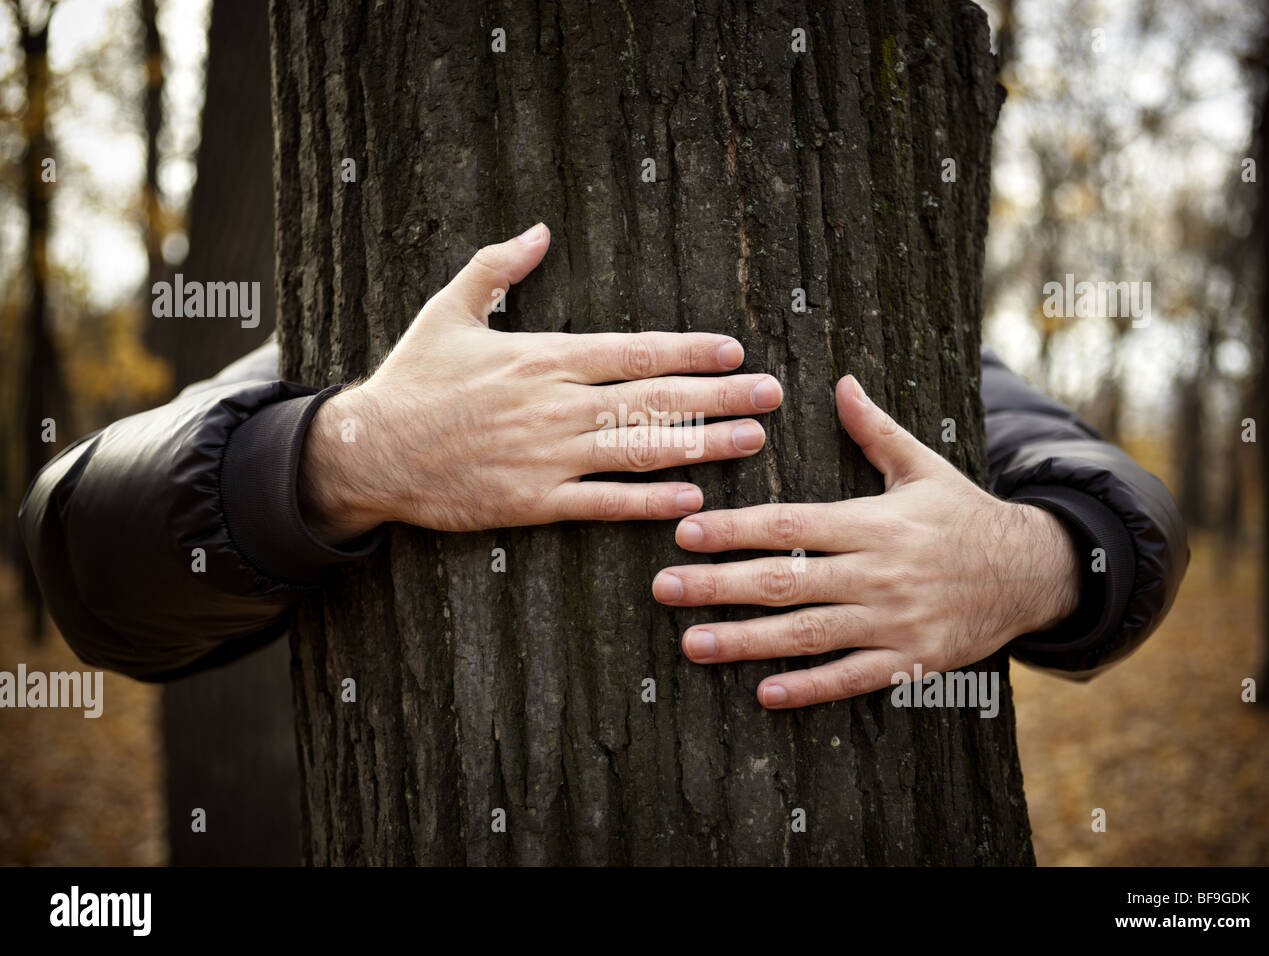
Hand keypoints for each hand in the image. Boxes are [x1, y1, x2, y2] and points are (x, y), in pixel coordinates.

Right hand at [299, 223, 782, 541]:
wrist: (370, 449)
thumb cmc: (413, 379)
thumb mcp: (448, 309)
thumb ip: (497, 268)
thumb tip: (539, 231)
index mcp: (544, 357)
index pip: (634, 350)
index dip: (689, 351)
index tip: (734, 352)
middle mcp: (556, 405)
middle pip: (654, 399)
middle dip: (719, 397)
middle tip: (770, 396)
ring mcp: (548, 456)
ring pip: (640, 449)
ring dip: (702, 445)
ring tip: (752, 442)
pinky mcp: (532, 502)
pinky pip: (602, 502)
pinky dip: (648, 501)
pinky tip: (691, 498)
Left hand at [652, 374, 1079, 708]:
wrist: (1035, 571)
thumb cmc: (966, 515)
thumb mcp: (924, 466)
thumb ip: (875, 430)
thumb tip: (841, 382)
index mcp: (875, 521)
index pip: (790, 525)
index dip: (734, 529)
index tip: (685, 532)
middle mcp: (878, 572)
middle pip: (785, 579)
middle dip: (718, 585)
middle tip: (665, 588)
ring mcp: (894, 621)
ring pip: (808, 633)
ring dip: (745, 640)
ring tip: (692, 643)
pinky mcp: (911, 659)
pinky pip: (852, 677)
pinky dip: (809, 686)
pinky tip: (765, 691)